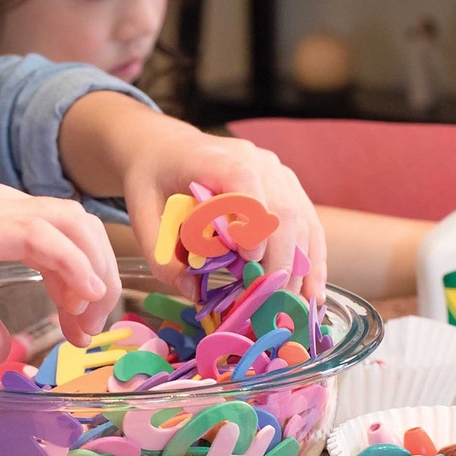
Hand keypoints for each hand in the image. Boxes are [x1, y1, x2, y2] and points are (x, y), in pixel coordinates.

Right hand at [0, 169, 121, 361]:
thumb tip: (2, 350)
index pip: (63, 235)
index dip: (82, 278)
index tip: (77, 323)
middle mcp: (4, 204)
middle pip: (82, 226)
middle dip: (100, 277)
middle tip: (89, 329)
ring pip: (75, 225)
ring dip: (93, 273)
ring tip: (87, 319)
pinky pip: (47, 237)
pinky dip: (74, 266)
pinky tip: (81, 298)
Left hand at [58, 95, 326, 301]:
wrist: (166, 149)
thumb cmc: (152, 180)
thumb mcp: (142, 214)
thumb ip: (160, 254)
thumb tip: (194, 294)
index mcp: (213, 158)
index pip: (244, 182)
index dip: (253, 220)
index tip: (250, 257)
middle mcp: (254, 160)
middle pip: (282, 208)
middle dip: (282, 258)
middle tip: (274, 300)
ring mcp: (276, 172)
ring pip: (302, 218)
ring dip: (303, 264)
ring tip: (298, 305)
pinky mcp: (287, 187)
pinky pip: (308, 222)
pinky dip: (311, 258)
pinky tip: (312, 290)